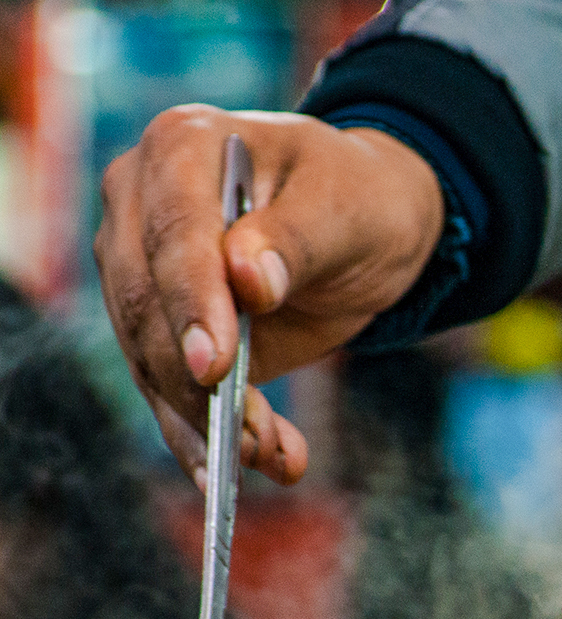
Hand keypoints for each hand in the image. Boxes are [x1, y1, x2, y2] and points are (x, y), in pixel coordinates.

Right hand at [95, 105, 444, 486]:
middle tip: (247, 436)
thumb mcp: (346, 209)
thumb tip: (247, 279)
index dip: (191, 302)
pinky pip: (170, 389)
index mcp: (182, 146)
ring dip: (205, 420)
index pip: (174, 233)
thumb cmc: (355, 198)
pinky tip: (240, 471)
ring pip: (152, 356)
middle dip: (196, 379)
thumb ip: (294, 239)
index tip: (216, 365)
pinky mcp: (163, 328)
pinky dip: (203, 436)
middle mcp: (142, 203)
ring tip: (266, 457)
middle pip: (146, 302)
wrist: (363, 222)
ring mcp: (142, 268)